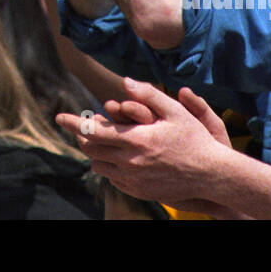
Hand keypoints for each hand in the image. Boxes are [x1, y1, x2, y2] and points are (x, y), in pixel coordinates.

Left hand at [56, 77, 230, 203]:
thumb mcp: (175, 111)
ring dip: (95, 152)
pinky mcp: (139, 191)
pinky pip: (113, 179)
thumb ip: (148, 94)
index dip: (74, 123)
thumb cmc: (194, 139)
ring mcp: (134, 180)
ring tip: (99, 140)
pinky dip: (109, 166)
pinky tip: (117, 156)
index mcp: (135, 140)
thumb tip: (124, 80)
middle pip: (91, 149)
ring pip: (99, 166)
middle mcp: (130, 162)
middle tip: (82, 124)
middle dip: (82, 136)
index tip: (59, 116)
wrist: (211, 175)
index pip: (93, 131)